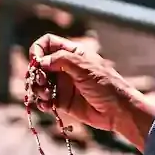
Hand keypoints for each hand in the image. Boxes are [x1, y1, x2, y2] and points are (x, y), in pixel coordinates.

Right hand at [27, 34, 154, 149]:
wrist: (118, 111)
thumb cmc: (106, 85)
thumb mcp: (84, 68)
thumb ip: (61, 59)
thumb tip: (40, 61)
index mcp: (73, 53)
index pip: (48, 43)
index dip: (38, 50)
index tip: (37, 62)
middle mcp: (65, 67)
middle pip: (39, 64)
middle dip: (36, 73)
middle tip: (42, 82)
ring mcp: (63, 84)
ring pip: (39, 83)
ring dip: (38, 89)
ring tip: (47, 96)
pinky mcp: (63, 101)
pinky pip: (45, 100)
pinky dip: (42, 102)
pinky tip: (47, 106)